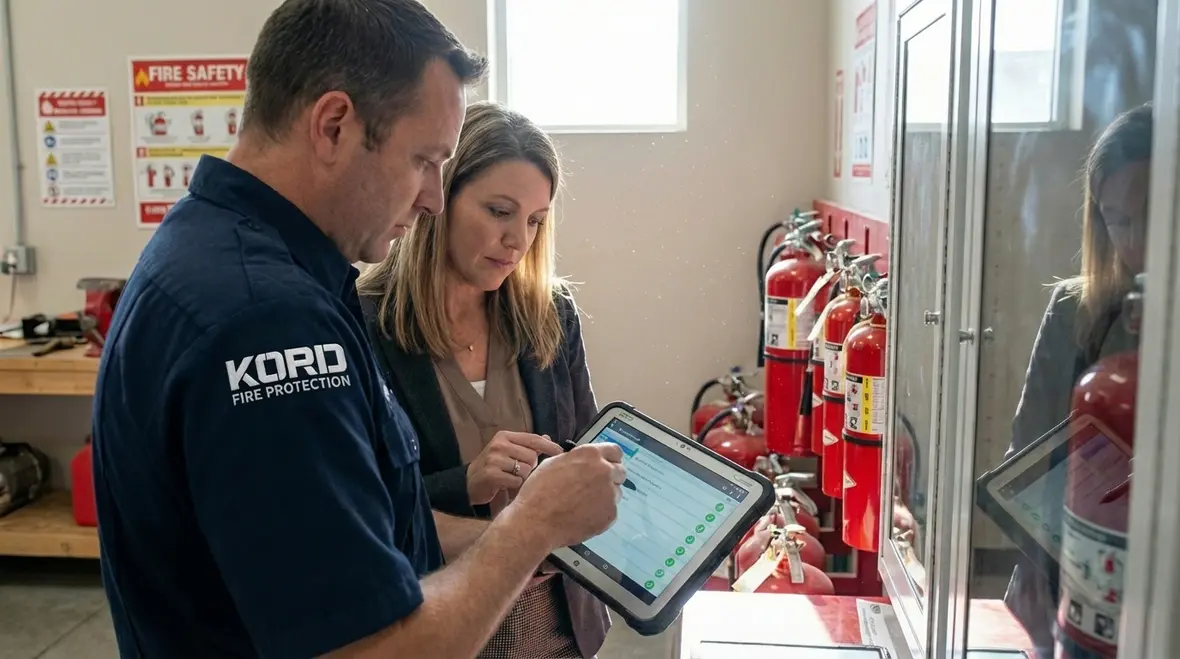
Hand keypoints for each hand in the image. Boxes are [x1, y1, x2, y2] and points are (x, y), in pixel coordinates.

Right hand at [466, 431, 563, 504]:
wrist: (468, 483)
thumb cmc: (493, 467)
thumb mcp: (508, 452)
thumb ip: (527, 446)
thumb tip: (548, 438)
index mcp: (505, 436)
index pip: (533, 439)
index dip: (548, 446)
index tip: (561, 452)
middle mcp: (499, 445)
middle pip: (531, 457)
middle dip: (530, 467)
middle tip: (518, 472)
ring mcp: (494, 459)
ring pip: (525, 470)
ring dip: (522, 478)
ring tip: (510, 478)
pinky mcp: (492, 475)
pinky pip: (516, 482)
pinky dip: (514, 486)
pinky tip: (505, 485)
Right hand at [510, 443, 625, 549]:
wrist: (536, 522)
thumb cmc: (538, 492)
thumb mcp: (553, 463)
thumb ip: (576, 459)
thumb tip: (583, 461)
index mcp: (590, 455)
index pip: (615, 451)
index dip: (611, 459)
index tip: (609, 464)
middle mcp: (604, 471)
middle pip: (620, 471)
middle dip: (610, 478)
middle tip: (595, 487)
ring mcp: (610, 494)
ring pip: (616, 493)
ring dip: (605, 496)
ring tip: (582, 505)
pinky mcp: (610, 514)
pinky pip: (610, 511)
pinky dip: (600, 514)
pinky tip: (582, 516)